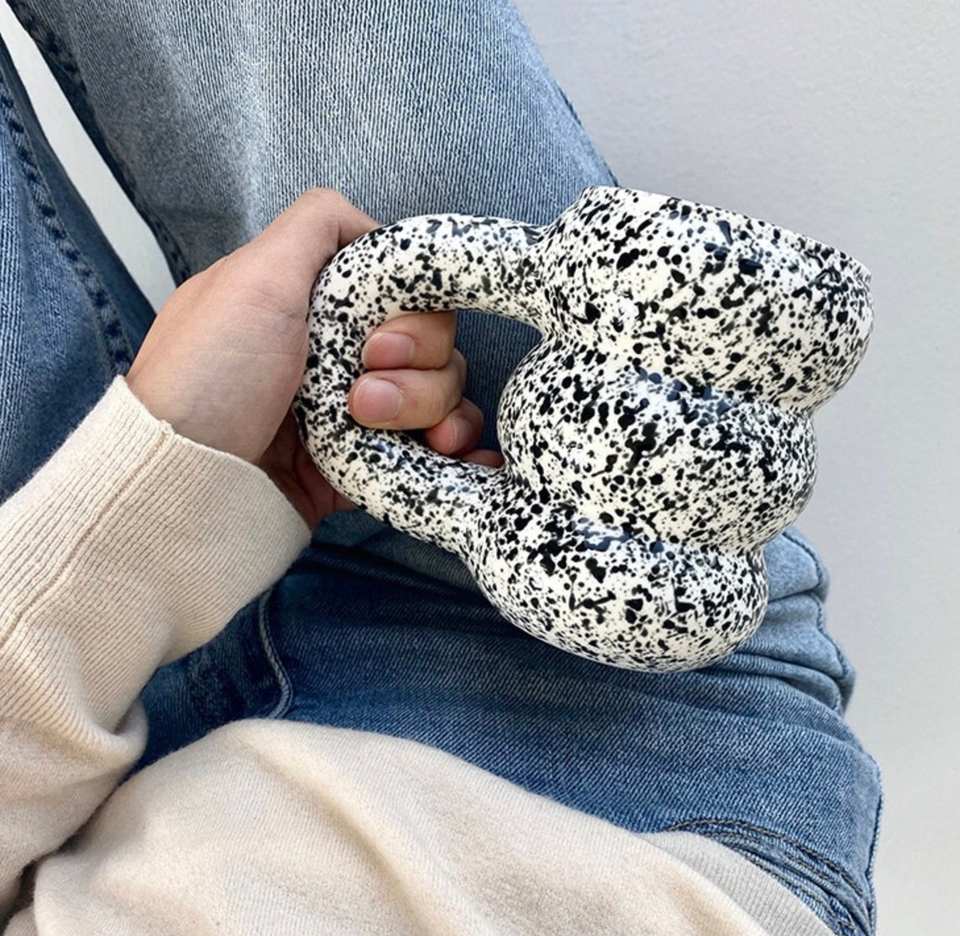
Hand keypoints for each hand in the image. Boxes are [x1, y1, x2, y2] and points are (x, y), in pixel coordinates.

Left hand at [125, 188, 501, 526]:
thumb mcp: (254, 277)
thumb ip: (317, 225)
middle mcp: (347, 354)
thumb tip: (372, 224)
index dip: (413, 316)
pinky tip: (459, 455)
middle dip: (416, 371)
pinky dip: (459, 447)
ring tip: (369, 429)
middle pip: (436, 346)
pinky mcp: (372, 463)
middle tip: (360, 394)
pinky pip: (438, 447)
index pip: (410, 295)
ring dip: (426, 410)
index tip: (376, 342)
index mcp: (324, 307)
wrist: (188, 482)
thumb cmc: (212, 376)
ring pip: (444, 395)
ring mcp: (363, 412)